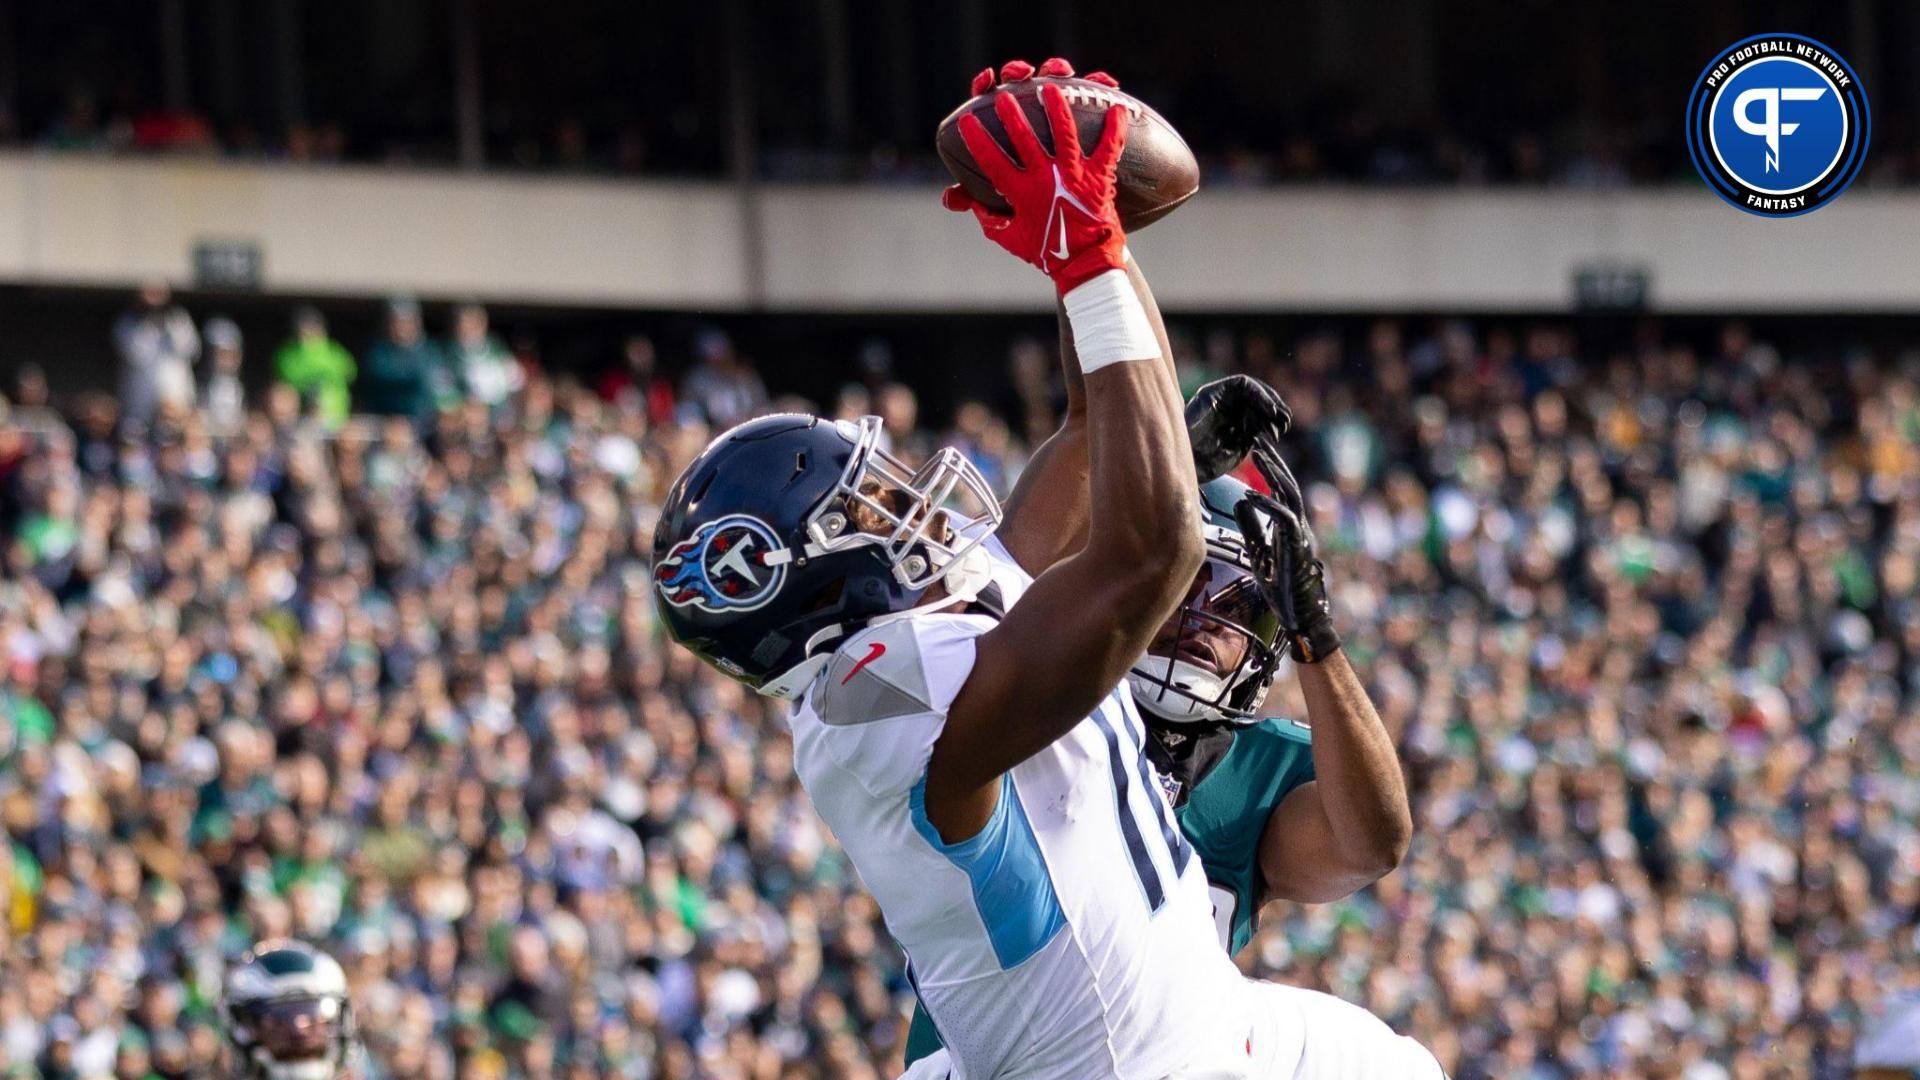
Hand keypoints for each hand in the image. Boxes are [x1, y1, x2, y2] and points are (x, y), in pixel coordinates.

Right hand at [940, 57, 1128, 294]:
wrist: (1086, 263)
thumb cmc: (1048, 253)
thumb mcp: (1011, 239)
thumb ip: (988, 219)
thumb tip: (967, 204)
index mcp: (1022, 194)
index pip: (993, 161)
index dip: (977, 139)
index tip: (966, 120)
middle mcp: (1046, 179)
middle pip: (1025, 139)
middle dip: (1011, 114)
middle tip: (1003, 96)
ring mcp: (1074, 176)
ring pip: (1064, 133)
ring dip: (1056, 107)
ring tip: (1050, 86)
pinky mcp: (1099, 178)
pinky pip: (1110, 148)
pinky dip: (1115, 129)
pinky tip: (1117, 108)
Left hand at [1186, 375, 1293, 481]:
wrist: (1186, 468)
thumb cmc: (1186, 447)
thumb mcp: (1195, 424)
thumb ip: (1210, 412)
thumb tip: (1221, 403)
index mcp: (1214, 394)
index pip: (1244, 385)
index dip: (1260, 394)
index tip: (1271, 410)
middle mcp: (1227, 403)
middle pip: (1256, 395)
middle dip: (1272, 405)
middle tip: (1284, 418)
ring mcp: (1236, 417)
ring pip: (1261, 410)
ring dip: (1274, 417)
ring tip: (1282, 428)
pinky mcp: (1243, 434)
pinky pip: (1261, 426)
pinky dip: (1270, 429)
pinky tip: (1273, 438)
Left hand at [1232, 444, 1340, 663]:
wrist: (1302, 618)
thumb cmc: (1282, 588)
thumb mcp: (1260, 552)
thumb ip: (1252, 527)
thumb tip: (1241, 501)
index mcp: (1290, 525)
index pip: (1281, 488)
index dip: (1270, 467)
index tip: (1255, 446)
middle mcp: (1298, 525)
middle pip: (1288, 484)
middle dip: (1273, 460)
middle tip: (1258, 436)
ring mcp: (1301, 535)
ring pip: (1290, 496)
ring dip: (1274, 474)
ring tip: (1258, 453)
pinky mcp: (1297, 548)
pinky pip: (1284, 521)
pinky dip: (1267, 507)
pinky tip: (1251, 495)